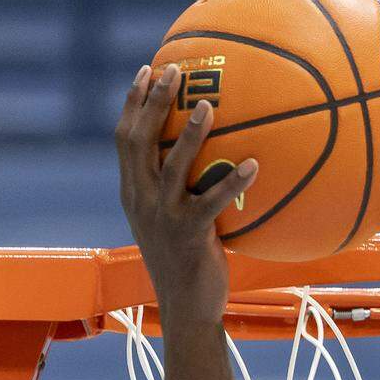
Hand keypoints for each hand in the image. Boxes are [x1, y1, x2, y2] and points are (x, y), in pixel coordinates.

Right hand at [115, 63, 258, 327]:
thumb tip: (212, 156)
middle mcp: (141, 201)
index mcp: (133, 194)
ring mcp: (162, 217)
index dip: (134, 102)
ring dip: (190, 132)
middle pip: (140, 140)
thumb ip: (180, 190)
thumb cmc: (187, 264)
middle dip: (154, 101)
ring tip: (209, 106)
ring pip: (171, 164)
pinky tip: (254, 164)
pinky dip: (234, 182)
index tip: (146, 69)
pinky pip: (212, 201)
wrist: (186, 309)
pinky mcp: (188, 235)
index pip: (125, 138)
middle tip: (173, 70)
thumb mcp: (174, 222)